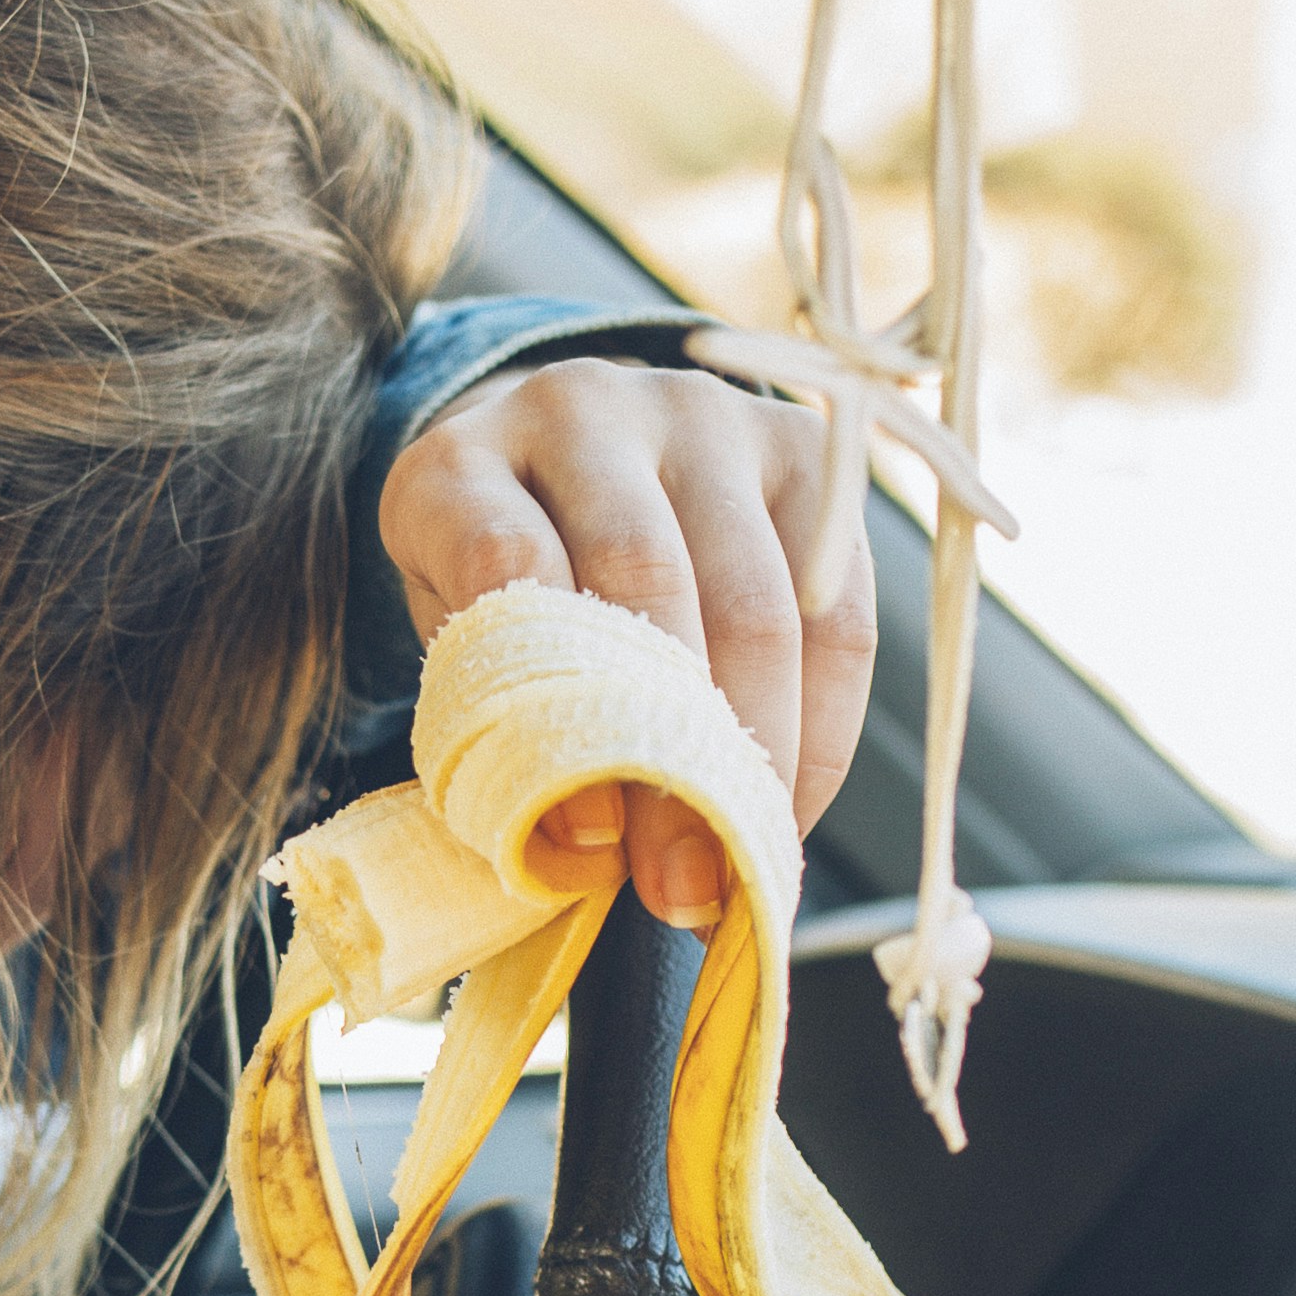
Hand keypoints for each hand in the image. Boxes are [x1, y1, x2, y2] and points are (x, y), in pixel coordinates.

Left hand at [377, 357, 876, 930]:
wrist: (556, 453)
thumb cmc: (501, 585)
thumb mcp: (463, 651)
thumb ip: (506, 733)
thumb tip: (596, 851)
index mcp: (457, 463)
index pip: (506, 565)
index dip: (553, 711)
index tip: (585, 844)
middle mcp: (578, 409)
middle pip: (647, 583)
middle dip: (675, 756)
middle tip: (687, 886)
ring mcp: (699, 416)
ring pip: (757, 598)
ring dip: (763, 752)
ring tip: (750, 857)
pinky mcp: (798, 447)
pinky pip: (838, 603)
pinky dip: (825, 720)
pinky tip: (794, 798)